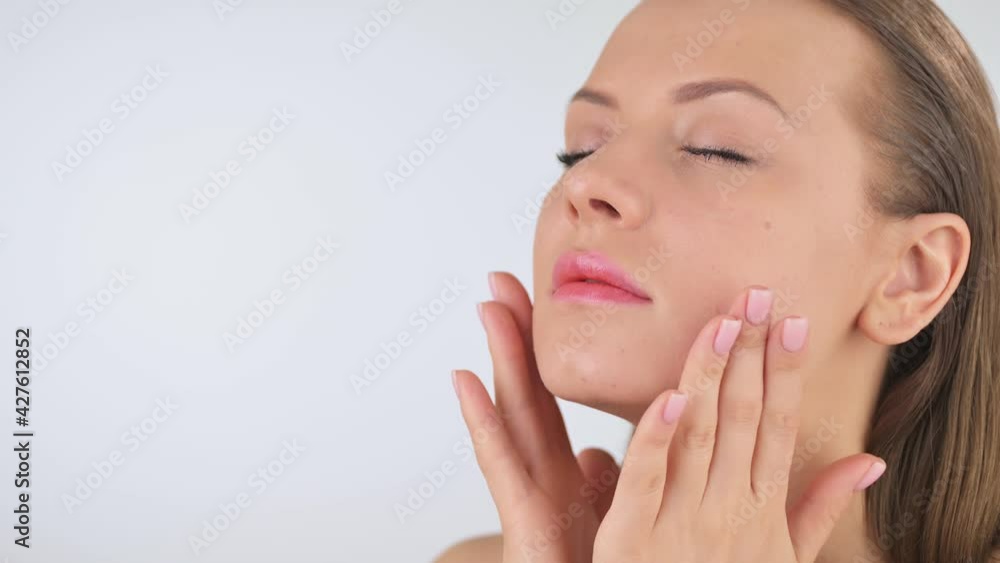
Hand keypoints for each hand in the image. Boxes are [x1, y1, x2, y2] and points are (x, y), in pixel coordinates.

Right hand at [452, 272, 619, 562]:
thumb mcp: (612, 527)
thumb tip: (596, 451)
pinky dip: (482, 423)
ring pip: (513, 417)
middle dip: (515, 337)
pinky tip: (464, 380)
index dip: (546, 351)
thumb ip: (604, 486)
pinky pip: (503, 469)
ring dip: (498, 359)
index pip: (555, 401)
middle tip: (502, 278)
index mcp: (571, 480)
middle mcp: (545, 483)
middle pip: (529, 395)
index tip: (537, 299)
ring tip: (487, 306)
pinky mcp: (524, 528)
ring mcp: (530, 502)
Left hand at [593, 286, 886, 562]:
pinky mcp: (632, 536)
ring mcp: (682, 521)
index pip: (777, 426)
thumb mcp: (787, 559)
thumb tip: (869, 462)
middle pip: (743, 418)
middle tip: (758, 294)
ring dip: (710, 374)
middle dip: (752, 354)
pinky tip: (669, 395)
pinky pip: (646, 478)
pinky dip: (657, 437)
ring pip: (699, 434)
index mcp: (762, 508)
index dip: (785, 372)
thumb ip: (821, 508)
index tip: (792, 321)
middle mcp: (729, 508)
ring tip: (722, 321)